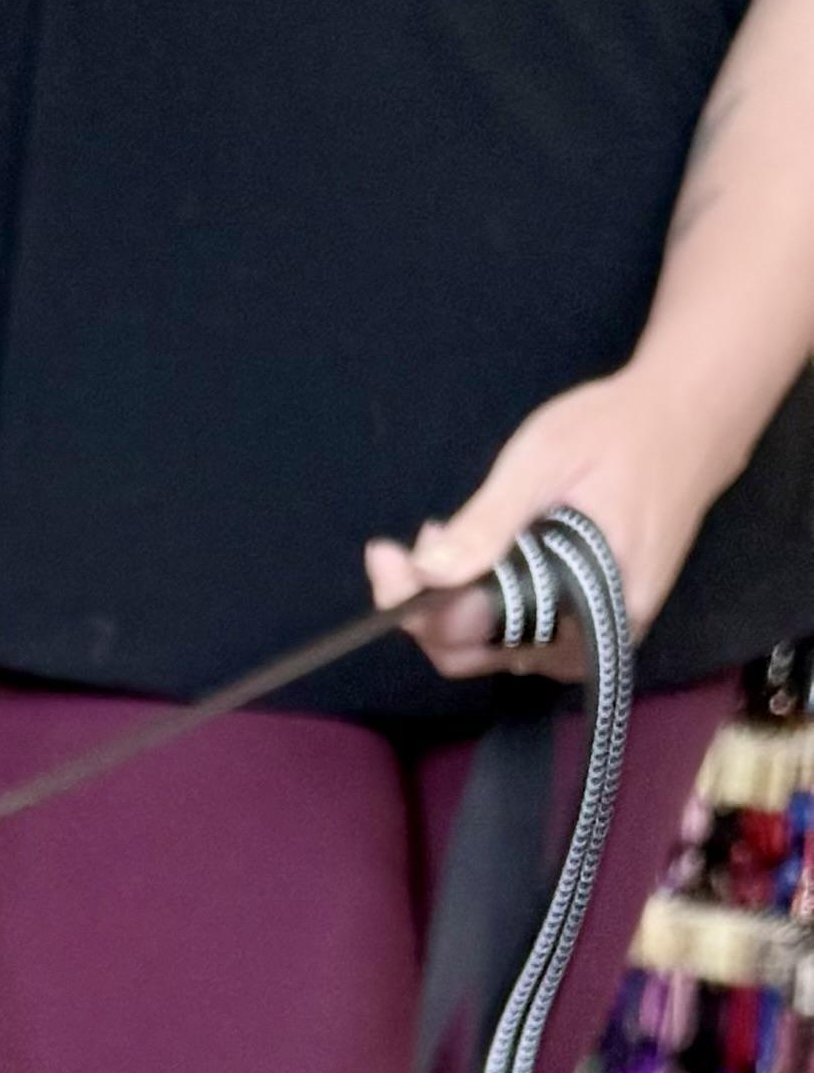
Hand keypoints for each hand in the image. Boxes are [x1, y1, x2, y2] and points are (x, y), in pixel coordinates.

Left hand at [365, 369, 723, 674]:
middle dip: (430, 601)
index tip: (384, 557)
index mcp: (586, 604)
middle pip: (473, 652)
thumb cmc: (619, 431)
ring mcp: (585, 640)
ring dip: (453, 599)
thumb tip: (427, 576)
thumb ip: (488, 522)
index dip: (416, 607)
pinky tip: (478, 552)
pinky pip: (514, 632)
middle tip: (419, 539)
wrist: (689, 420)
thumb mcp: (544, 460)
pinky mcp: (581, 629)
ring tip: (448, 535)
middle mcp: (587, 641)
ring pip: (488, 647)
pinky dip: (482, 599)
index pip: (473, 636)